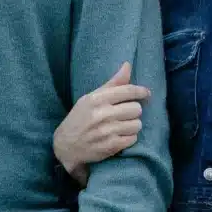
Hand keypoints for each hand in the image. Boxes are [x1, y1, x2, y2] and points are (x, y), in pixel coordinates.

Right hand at [52, 63, 149, 185]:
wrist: (65, 146)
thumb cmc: (79, 118)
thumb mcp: (91, 98)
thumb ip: (112, 84)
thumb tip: (128, 65)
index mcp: (97, 99)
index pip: (128, 91)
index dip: (141, 91)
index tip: (146, 93)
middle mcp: (102, 114)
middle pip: (136, 108)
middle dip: (133, 111)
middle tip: (125, 113)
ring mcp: (107, 131)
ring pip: (137, 124)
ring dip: (132, 125)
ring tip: (122, 125)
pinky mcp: (111, 146)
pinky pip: (133, 139)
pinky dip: (129, 137)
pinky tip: (119, 136)